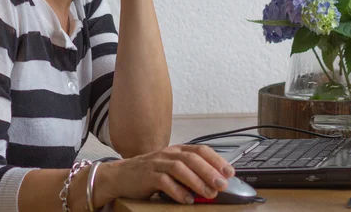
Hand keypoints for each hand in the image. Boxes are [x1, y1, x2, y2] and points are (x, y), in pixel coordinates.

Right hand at [95, 144, 234, 205]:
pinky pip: (164, 181)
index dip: (217, 160)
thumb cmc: (149, 174)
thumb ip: (189, 173)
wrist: (120, 176)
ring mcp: (157, 163)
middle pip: (192, 158)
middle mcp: (168, 153)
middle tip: (222, 185)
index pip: (201, 150)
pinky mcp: (147, 176)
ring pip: (180, 168)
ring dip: (197, 181)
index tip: (230, 172)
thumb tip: (214, 183)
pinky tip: (187, 200)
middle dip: (210, 171)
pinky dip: (177, 191)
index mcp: (177, 150)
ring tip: (208, 193)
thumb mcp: (171, 170)